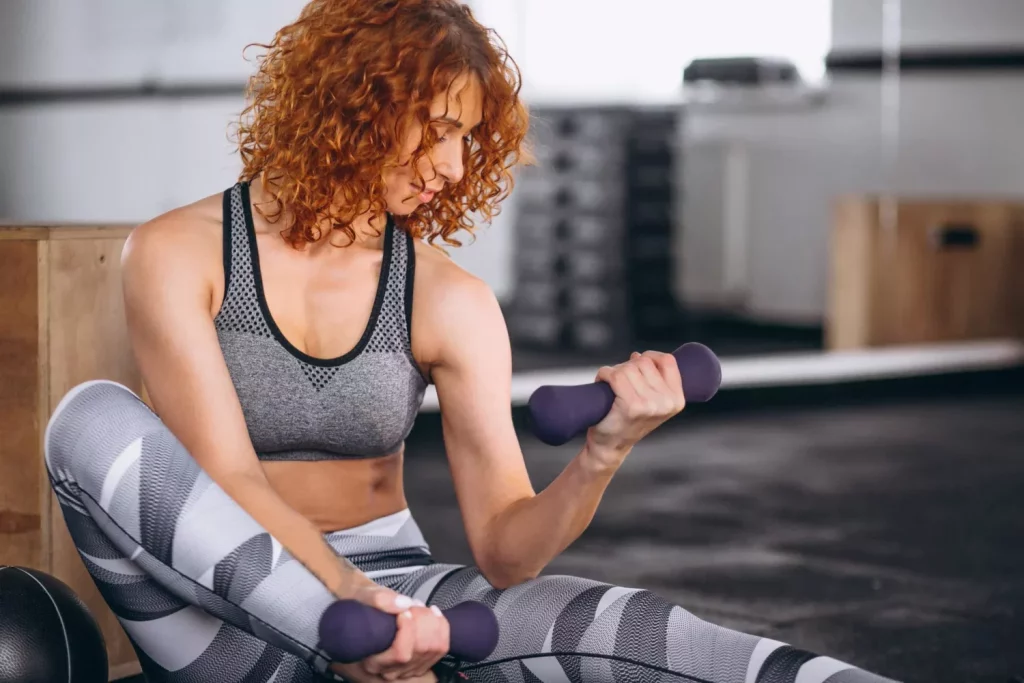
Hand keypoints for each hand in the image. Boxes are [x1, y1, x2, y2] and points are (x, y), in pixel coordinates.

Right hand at [329, 584, 448, 681]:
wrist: (365, 611)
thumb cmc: (363, 606)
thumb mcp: (363, 596)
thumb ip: (379, 599)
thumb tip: (404, 604)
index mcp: (372, 660)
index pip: (400, 653)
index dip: (408, 630)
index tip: (404, 611)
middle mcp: (390, 670)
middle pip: (420, 649)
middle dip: (423, 621)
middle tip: (412, 604)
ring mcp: (408, 669)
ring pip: (434, 648)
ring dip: (433, 622)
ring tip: (419, 607)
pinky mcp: (421, 662)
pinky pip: (441, 648)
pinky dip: (442, 627)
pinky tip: (433, 613)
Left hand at [585, 350, 685, 469]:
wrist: (611, 446)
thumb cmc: (628, 421)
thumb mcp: (652, 402)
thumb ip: (653, 380)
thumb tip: (637, 355)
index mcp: (677, 400)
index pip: (668, 361)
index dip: (650, 357)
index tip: (638, 364)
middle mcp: (666, 402)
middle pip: (644, 362)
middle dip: (628, 366)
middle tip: (621, 383)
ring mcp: (649, 404)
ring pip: (628, 368)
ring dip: (615, 371)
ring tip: (613, 386)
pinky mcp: (631, 405)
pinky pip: (615, 375)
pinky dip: (604, 374)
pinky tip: (603, 383)